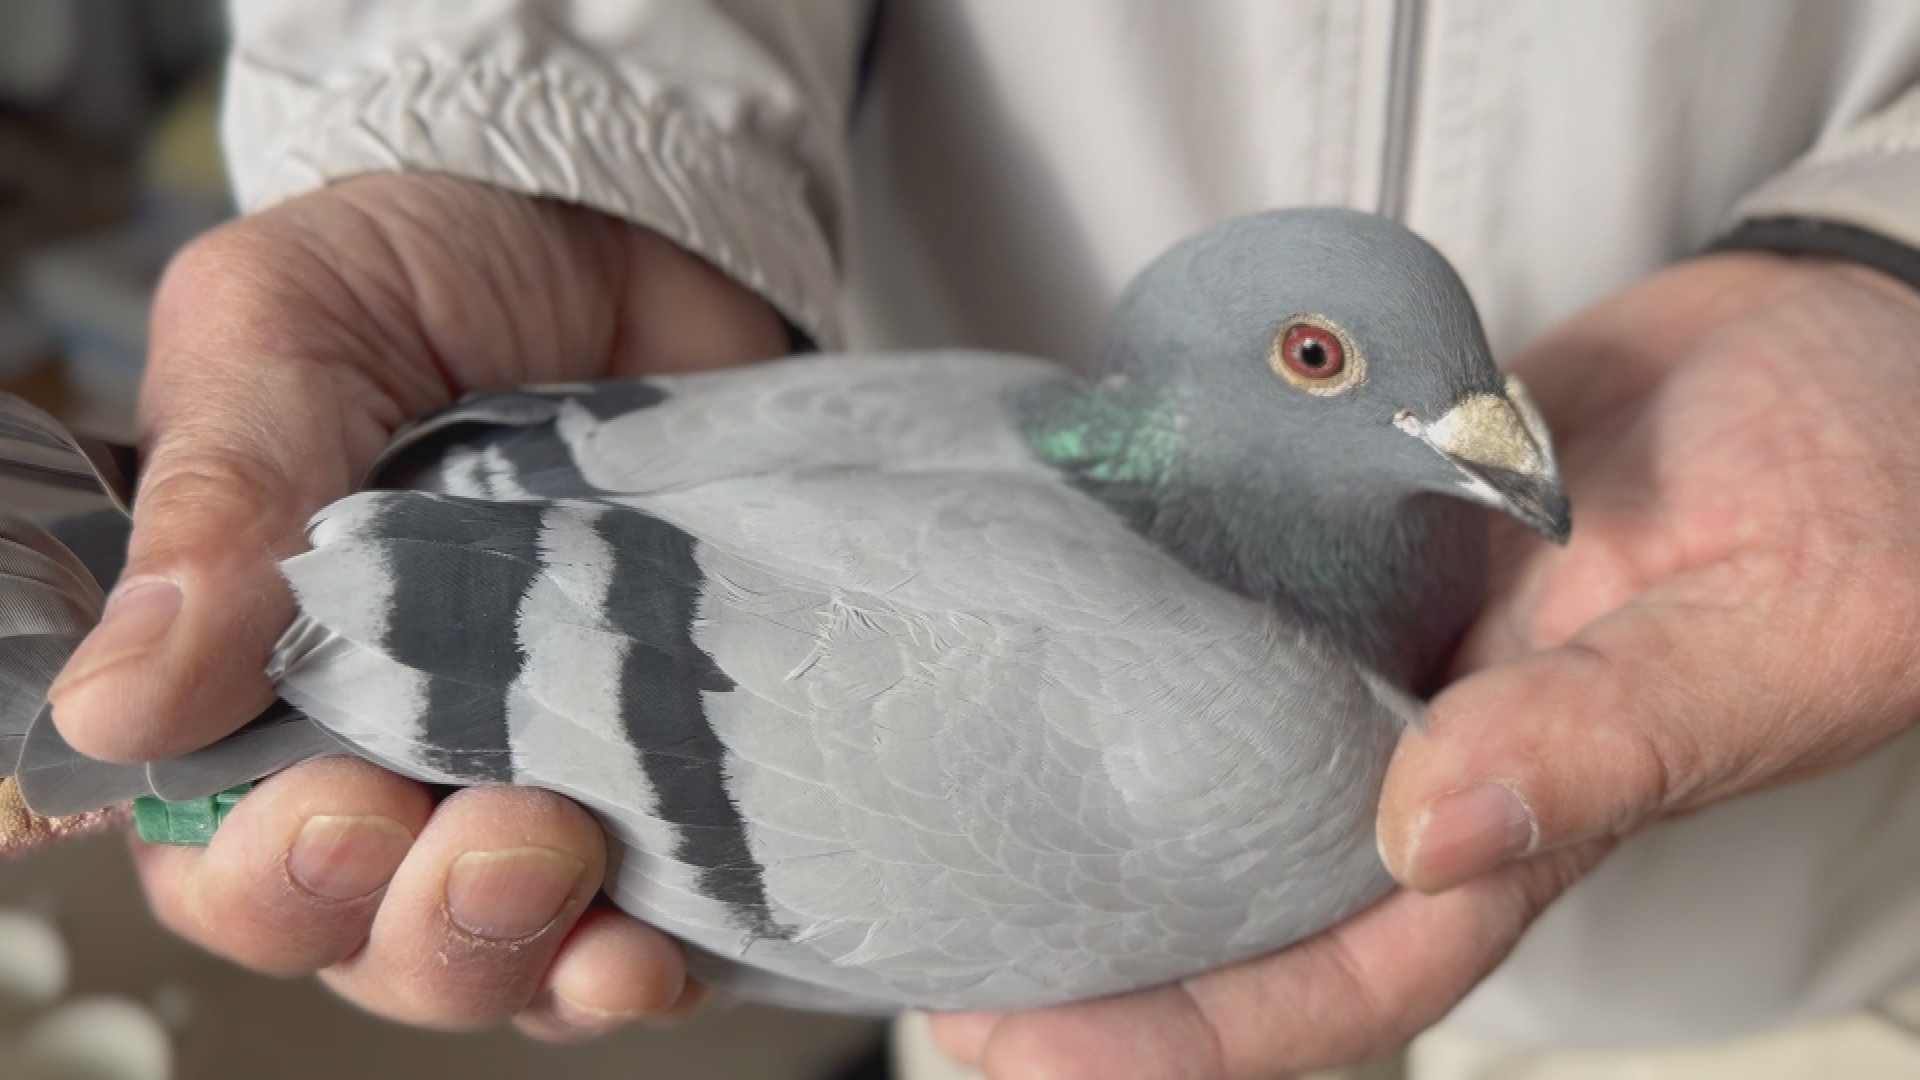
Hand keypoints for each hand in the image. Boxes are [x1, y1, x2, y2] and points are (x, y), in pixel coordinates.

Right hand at [45, 174, 787, 1036]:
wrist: (624, 234)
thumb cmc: (428, 271)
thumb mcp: (285, 326)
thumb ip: (219, 493)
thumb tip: (119, 700)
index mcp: (250, 672)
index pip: (215, 850)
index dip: (268, 877)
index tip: (344, 815)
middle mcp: (385, 748)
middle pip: (364, 934)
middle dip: (425, 927)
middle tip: (499, 838)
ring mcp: (531, 766)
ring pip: (501, 953)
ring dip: (535, 958)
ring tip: (585, 885)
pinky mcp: (660, 766)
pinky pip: (649, 918)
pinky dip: (647, 958)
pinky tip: (665, 943)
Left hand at [930, 251, 1919, 1076]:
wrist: (1845, 343)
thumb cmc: (1867, 491)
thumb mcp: (1774, 625)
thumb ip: (1613, 735)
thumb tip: (1426, 828)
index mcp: (1541, 816)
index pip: (1344, 974)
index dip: (1184, 1035)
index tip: (1016, 1044)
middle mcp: (1442, 751)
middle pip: (1248, 891)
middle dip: (1096, 943)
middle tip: (930, 931)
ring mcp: (1399, 647)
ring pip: (1225, 758)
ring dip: (1098, 791)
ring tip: (946, 800)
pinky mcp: (1373, 544)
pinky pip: (1241, 605)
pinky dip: (1148, 624)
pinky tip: (1047, 615)